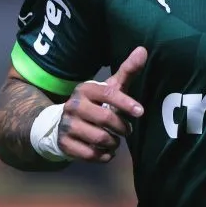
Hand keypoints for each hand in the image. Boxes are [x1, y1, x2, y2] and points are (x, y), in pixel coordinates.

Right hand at [57, 46, 147, 162]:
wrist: (62, 123)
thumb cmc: (94, 104)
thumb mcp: (109, 88)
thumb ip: (127, 71)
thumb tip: (143, 50)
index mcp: (85, 89)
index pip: (109, 94)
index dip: (126, 103)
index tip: (140, 112)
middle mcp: (73, 105)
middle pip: (106, 118)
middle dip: (122, 127)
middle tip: (127, 130)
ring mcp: (67, 124)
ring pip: (100, 138)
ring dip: (114, 143)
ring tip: (115, 140)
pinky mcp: (65, 143)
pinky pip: (91, 155)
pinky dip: (104, 156)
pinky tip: (106, 151)